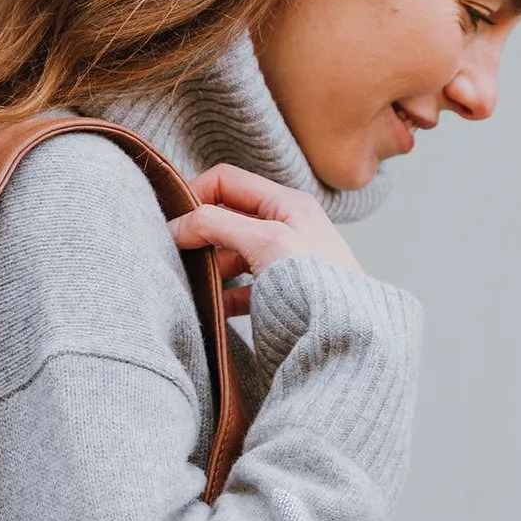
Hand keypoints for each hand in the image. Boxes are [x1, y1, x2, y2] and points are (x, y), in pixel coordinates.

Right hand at [167, 165, 364, 316]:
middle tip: (175, 253)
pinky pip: (241, 287)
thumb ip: (216, 224)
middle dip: (198, 233)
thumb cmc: (316, 285)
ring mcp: (282, 261)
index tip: (172, 223)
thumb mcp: (265, 241)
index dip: (195, 195)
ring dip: (208, 266)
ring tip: (190, 283)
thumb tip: (177, 225)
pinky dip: (223, 294)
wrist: (348, 340)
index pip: (226, 181)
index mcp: (287, 203)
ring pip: (231, 254)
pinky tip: (212, 307)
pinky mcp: (280, 294)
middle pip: (226, 217)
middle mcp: (286, 227)